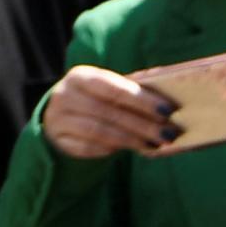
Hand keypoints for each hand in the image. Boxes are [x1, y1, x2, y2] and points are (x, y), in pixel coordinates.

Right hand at [40, 65, 178, 159]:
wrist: (61, 115)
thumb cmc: (96, 99)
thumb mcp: (108, 89)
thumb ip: (131, 91)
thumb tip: (168, 98)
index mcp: (80, 76)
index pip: (113, 88)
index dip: (142, 100)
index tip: (168, 111)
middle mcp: (64, 95)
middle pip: (108, 112)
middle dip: (142, 124)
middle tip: (168, 134)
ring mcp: (57, 118)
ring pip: (99, 132)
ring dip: (131, 139)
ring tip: (154, 145)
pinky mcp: (58, 140)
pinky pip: (88, 148)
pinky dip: (111, 150)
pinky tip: (130, 149)